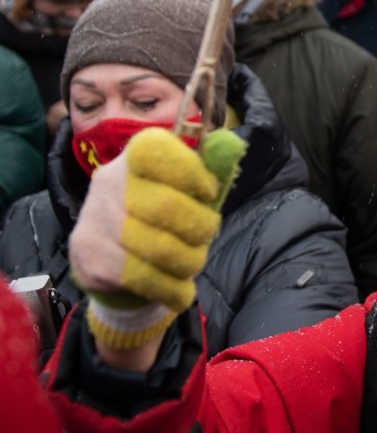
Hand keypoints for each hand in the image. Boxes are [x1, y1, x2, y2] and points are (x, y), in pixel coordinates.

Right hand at [70, 127, 245, 350]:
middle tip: (206, 234)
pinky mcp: (89, 258)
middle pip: (165, 206)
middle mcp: (108, 183)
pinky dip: (171, 288)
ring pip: (156, 247)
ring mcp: (94, 221)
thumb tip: (231, 143)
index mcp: (134, 157)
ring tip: (193, 262)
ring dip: (189, 261)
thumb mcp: (191, 189)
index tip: (209, 192)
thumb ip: (212, 167)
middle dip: (200, 227)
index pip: (155, 150)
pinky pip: (142, 277)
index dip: (190, 172)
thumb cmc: (164, 217)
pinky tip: (179, 290)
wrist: (114, 265)